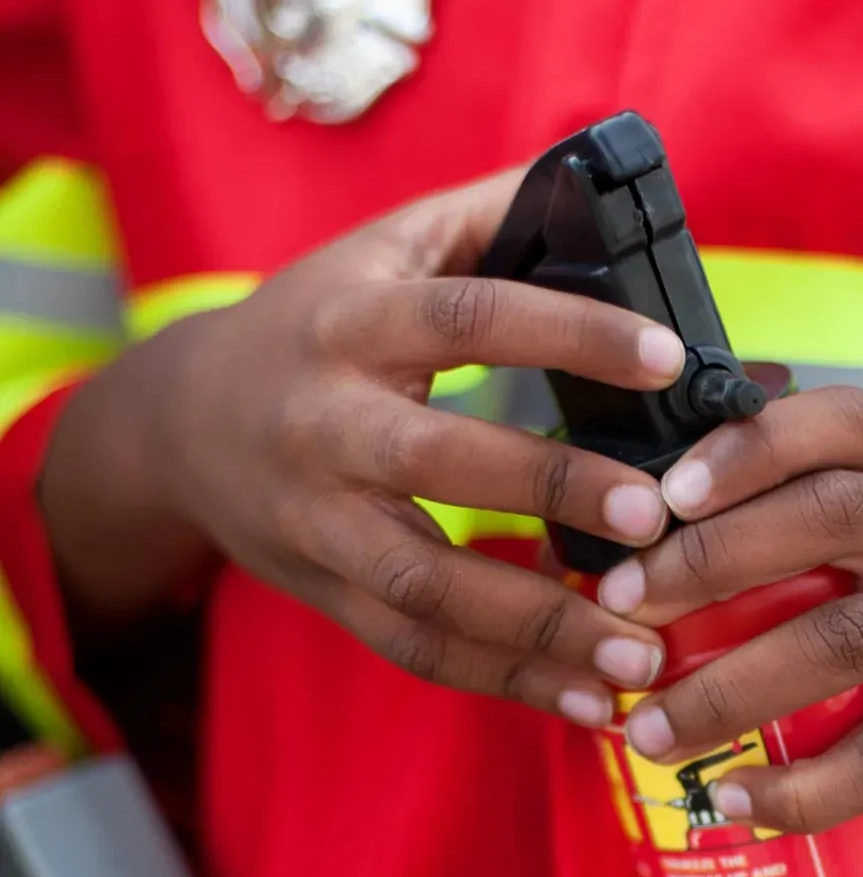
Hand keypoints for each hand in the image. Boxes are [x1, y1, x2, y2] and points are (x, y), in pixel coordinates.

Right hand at [39, 172, 682, 725]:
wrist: (180, 426)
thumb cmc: (316, 324)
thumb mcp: (383, 250)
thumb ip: (488, 217)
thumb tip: (604, 174)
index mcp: (350, 322)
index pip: (467, 318)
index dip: (568, 332)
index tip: (668, 356)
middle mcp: (324, 425)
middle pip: (436, 460)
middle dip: (550, 488)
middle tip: (656, 519)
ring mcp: (318, 523)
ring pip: (425, 588)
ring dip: (537, 628)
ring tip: (642, 655)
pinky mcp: (326, 595)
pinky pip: (417, 652)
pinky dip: (504, 684)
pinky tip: (588, 702)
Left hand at [586, 385, 862, 828]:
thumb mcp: (856, 538)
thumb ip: (756, 522)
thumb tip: (579, 549)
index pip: (840, 424)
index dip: (751, 447)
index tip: (666, 493)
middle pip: (830, 520)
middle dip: (709, 562)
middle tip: (619, 612)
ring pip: (841, 644)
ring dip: (729, 691)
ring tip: (648, 730)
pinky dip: (799, 788)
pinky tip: (731, 799)